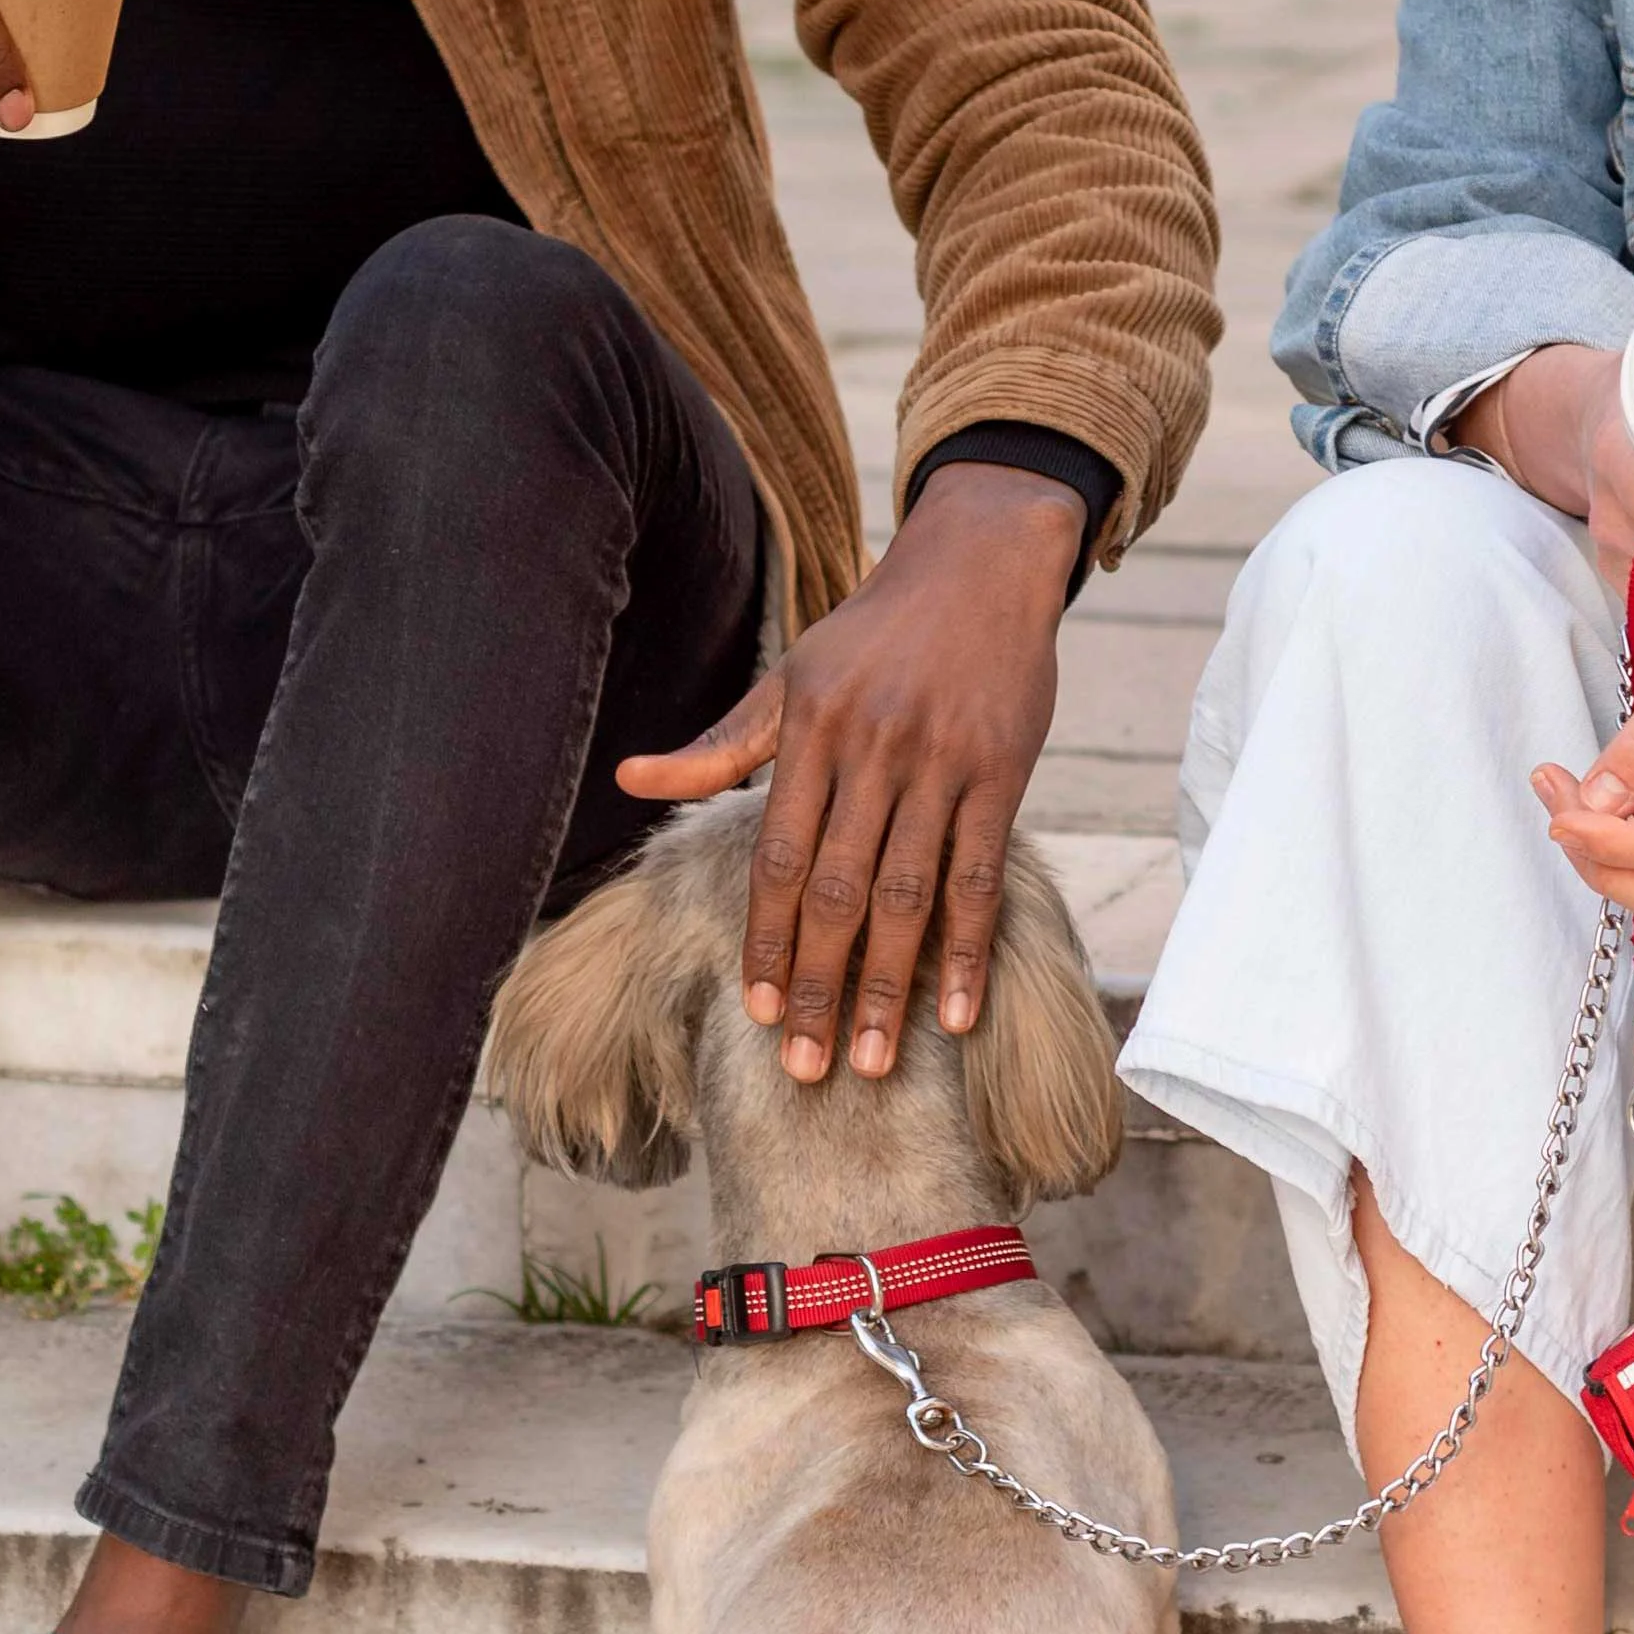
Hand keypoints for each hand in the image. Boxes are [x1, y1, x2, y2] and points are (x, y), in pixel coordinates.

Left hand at [615, 462, 1080, 1080]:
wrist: (979, 567)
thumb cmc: (873, 634)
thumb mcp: (789, 677)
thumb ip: (720, 745)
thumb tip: (630, 780)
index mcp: (811, 732)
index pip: (776, 856)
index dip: (765, 938)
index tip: (756, 1010)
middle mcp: (873, 752)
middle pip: (837, 892)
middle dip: (820, 986)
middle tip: (806, 1066)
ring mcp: (941, 765)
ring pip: (908, 897)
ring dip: (890, 989)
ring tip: (876, 1063)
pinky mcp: (1002, 774)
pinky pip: (980, 877)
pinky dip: (969, 950)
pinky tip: (956, 1013)